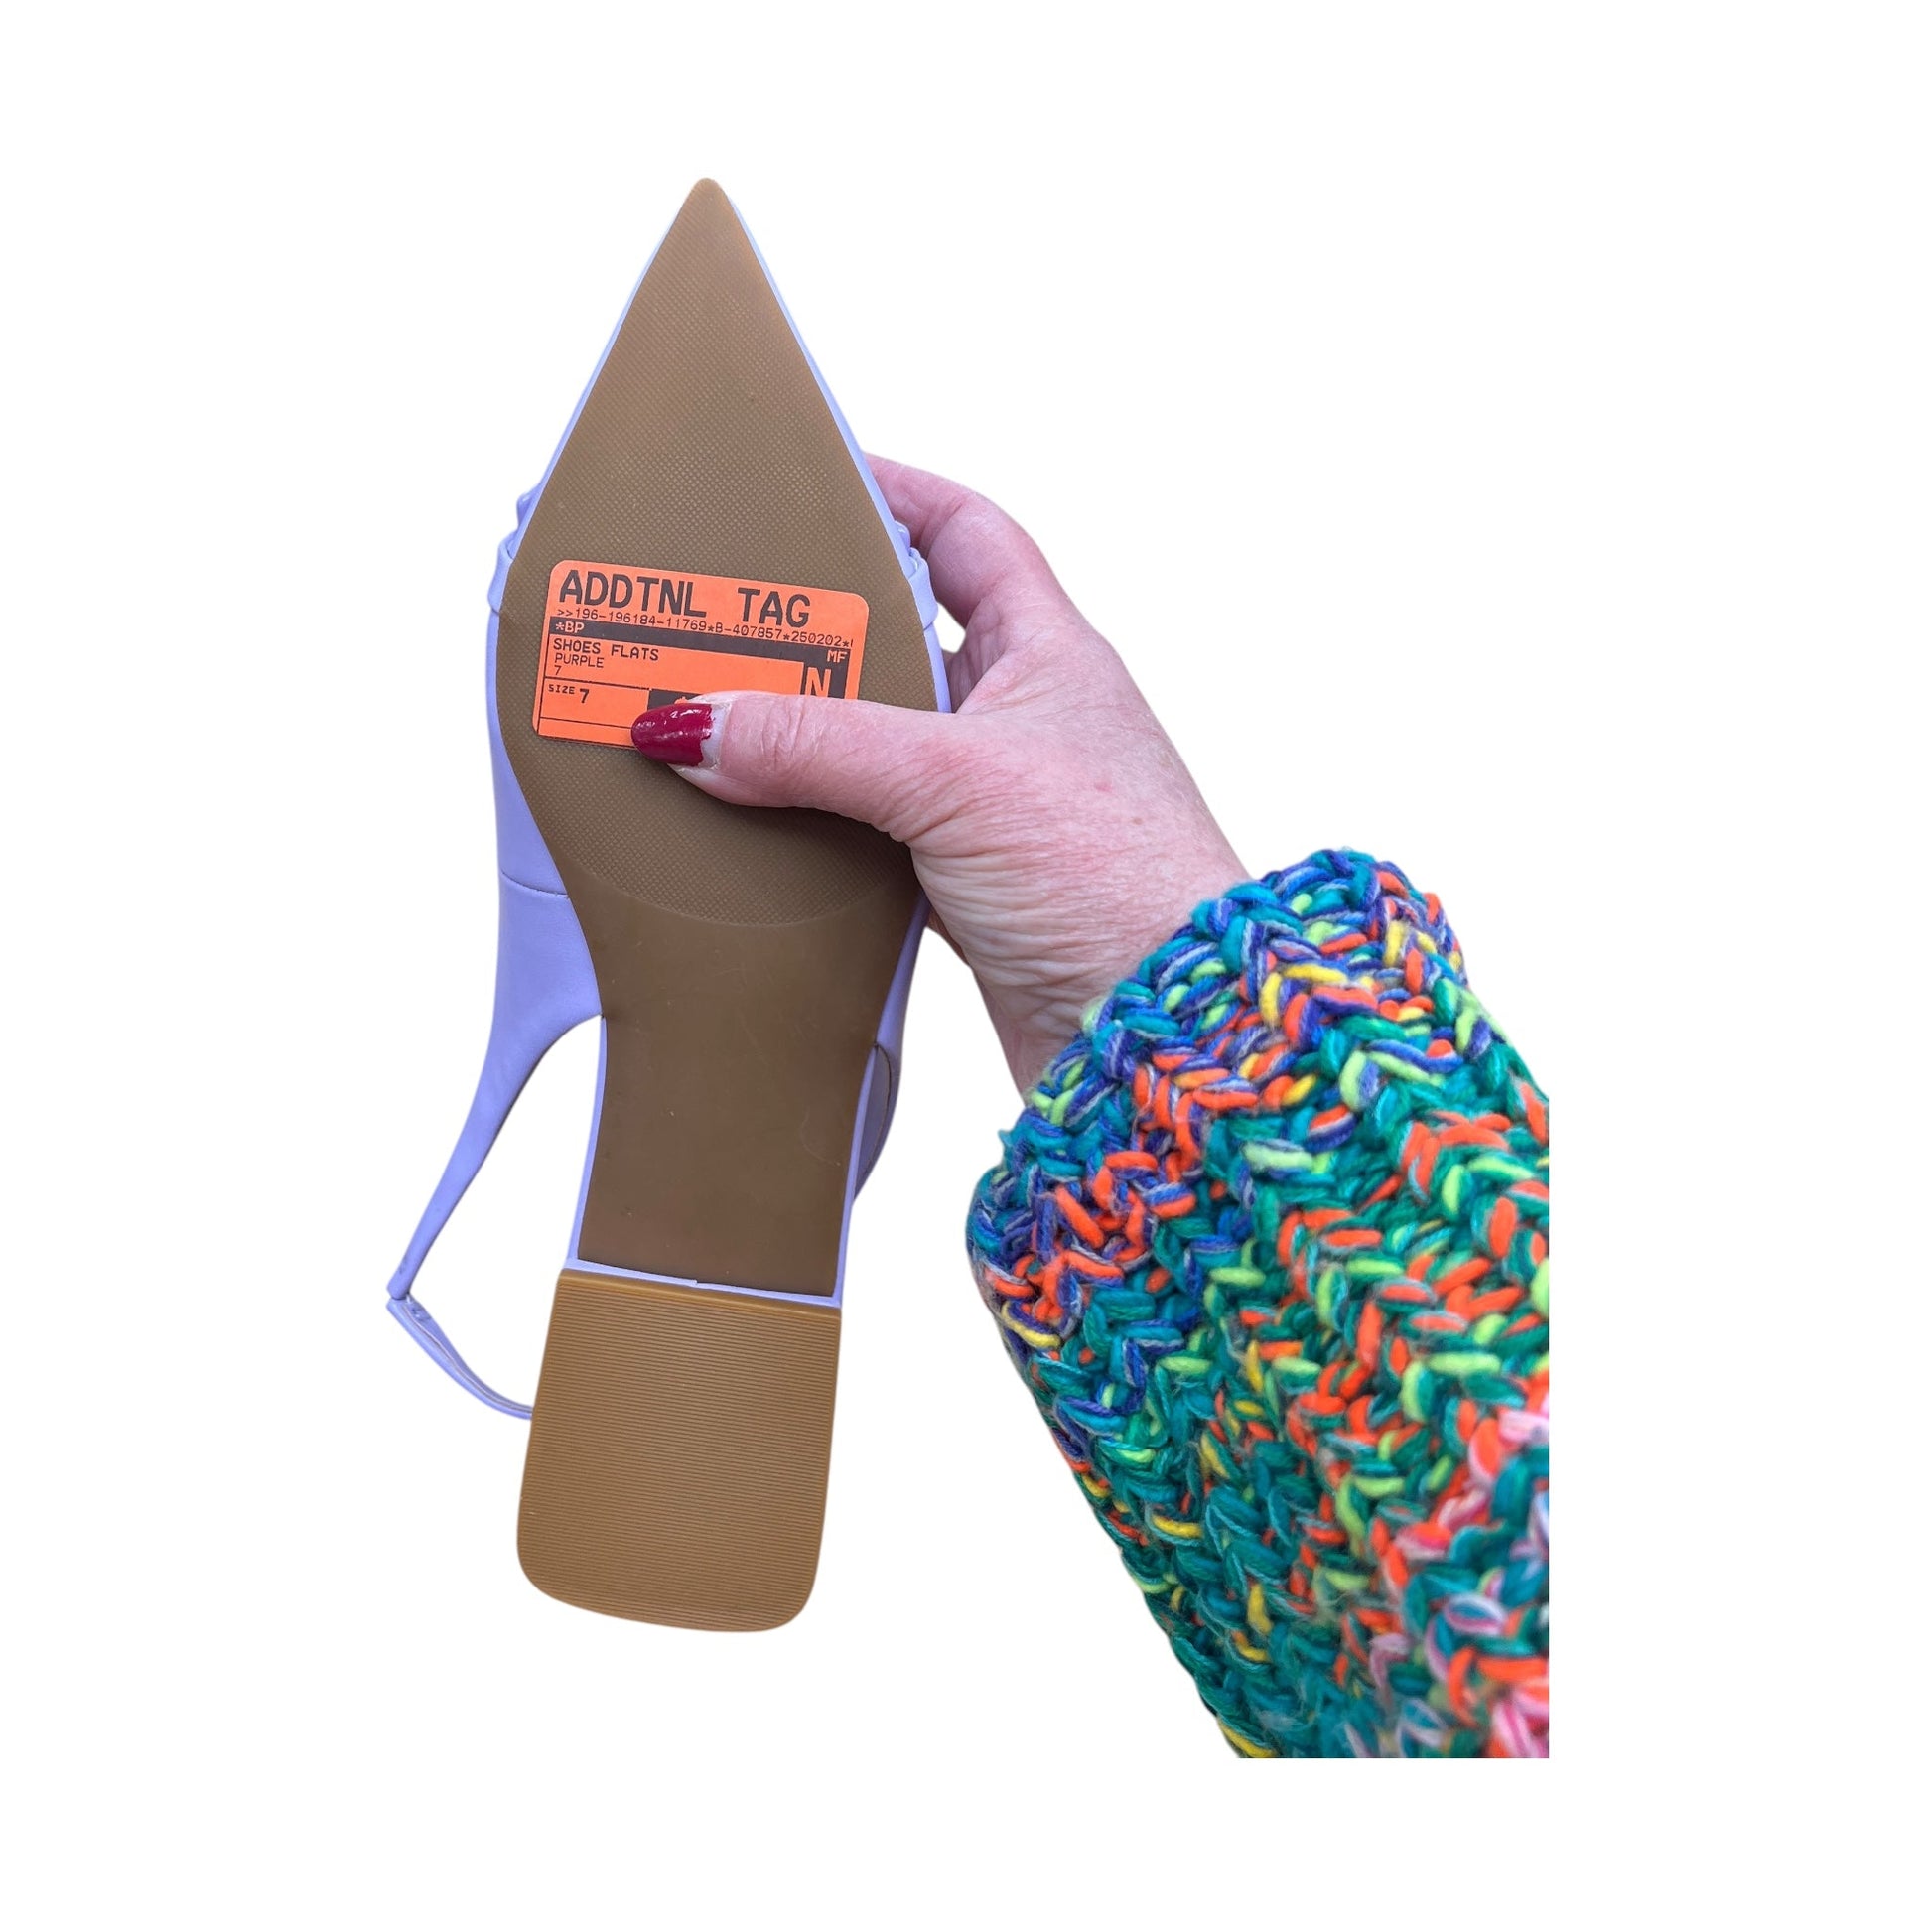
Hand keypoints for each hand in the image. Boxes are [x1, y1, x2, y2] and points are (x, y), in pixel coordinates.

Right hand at [631, 459, 1246, 1090]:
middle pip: (903, 639)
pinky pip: (872, 831)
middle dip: (817, 625)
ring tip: (713, 713)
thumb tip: (691, 724)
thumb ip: (817, 743)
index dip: (896, 493)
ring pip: (878, 742)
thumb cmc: (1112, 876)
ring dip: (806, 734)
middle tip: (721, 613)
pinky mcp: (969, 886)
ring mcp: (995, 805)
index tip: (809, 476)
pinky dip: (815, 825)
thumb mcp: (953, 780)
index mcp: (1048, 654)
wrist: (1157, 1028)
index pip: (969, 535)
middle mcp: (1024, 719)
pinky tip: (754, 823)